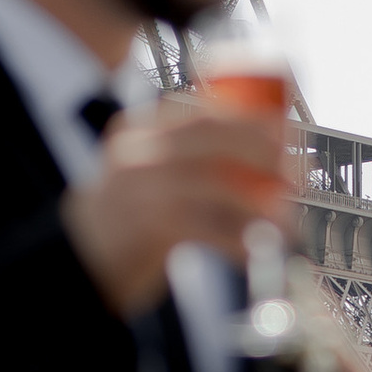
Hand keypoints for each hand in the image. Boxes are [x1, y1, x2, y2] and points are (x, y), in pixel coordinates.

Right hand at [60, 93, 289, 318]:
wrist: (74, 262)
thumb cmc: (124, 220)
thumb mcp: (147, 176)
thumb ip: (188, 160)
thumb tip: (262, 154)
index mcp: (140, 131)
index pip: (202, 109)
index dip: (251, 117)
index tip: (285, 129)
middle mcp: (138, 152)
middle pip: (213, 137)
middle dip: (263, 150)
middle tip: (296, 172)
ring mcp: (140, 189)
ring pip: (216, 184)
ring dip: (259, 202)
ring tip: (285, 220)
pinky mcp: (147, 228)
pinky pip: (208, 229)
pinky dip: (239, 240)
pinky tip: (254, 250)